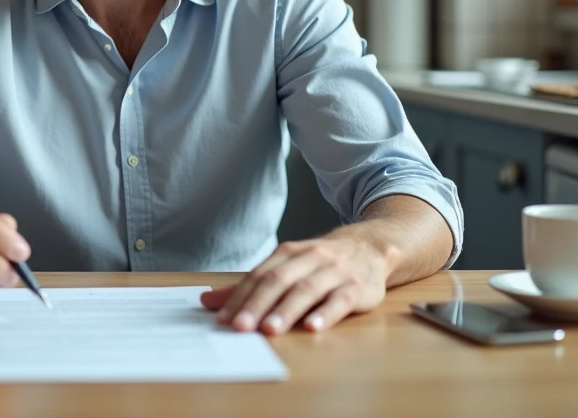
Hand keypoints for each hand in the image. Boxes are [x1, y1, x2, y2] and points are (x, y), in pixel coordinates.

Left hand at [200, 237, 388, 333]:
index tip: (223, 320)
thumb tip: (208, 302)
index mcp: (288, 253)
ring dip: (286, 310)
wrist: (369, 247)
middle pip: (279, 281)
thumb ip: (249, 286)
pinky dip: (325, 313)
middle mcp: (310, 258)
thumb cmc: (320, 264)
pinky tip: (312, 327)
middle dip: (257, 304)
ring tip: (270, 329)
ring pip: (307, 290)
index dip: (240, 297)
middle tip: (241, 327)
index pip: (259, 276)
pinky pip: (340, 300)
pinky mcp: (357, 287)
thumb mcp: (285, 268)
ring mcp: (334, 272)